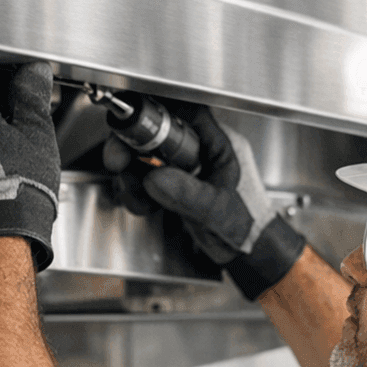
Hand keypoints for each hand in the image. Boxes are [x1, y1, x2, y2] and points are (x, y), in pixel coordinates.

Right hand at [103, 105, 304, 299]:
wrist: (249, 253)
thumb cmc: (248, 226)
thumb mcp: (217, 209)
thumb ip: (188, 193)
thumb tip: (154, 178)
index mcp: (219, 144)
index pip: (185, 113)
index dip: (155, 114)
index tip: (131, 126)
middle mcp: (199, 151)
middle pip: (156, 133)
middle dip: (131, 148)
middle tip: (117, 162)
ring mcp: (185, 168)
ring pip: (145, 158)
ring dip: (131, 177)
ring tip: (139, 200)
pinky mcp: (174, 185)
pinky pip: (145, 179)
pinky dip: (137, 193)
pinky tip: (146, 207)